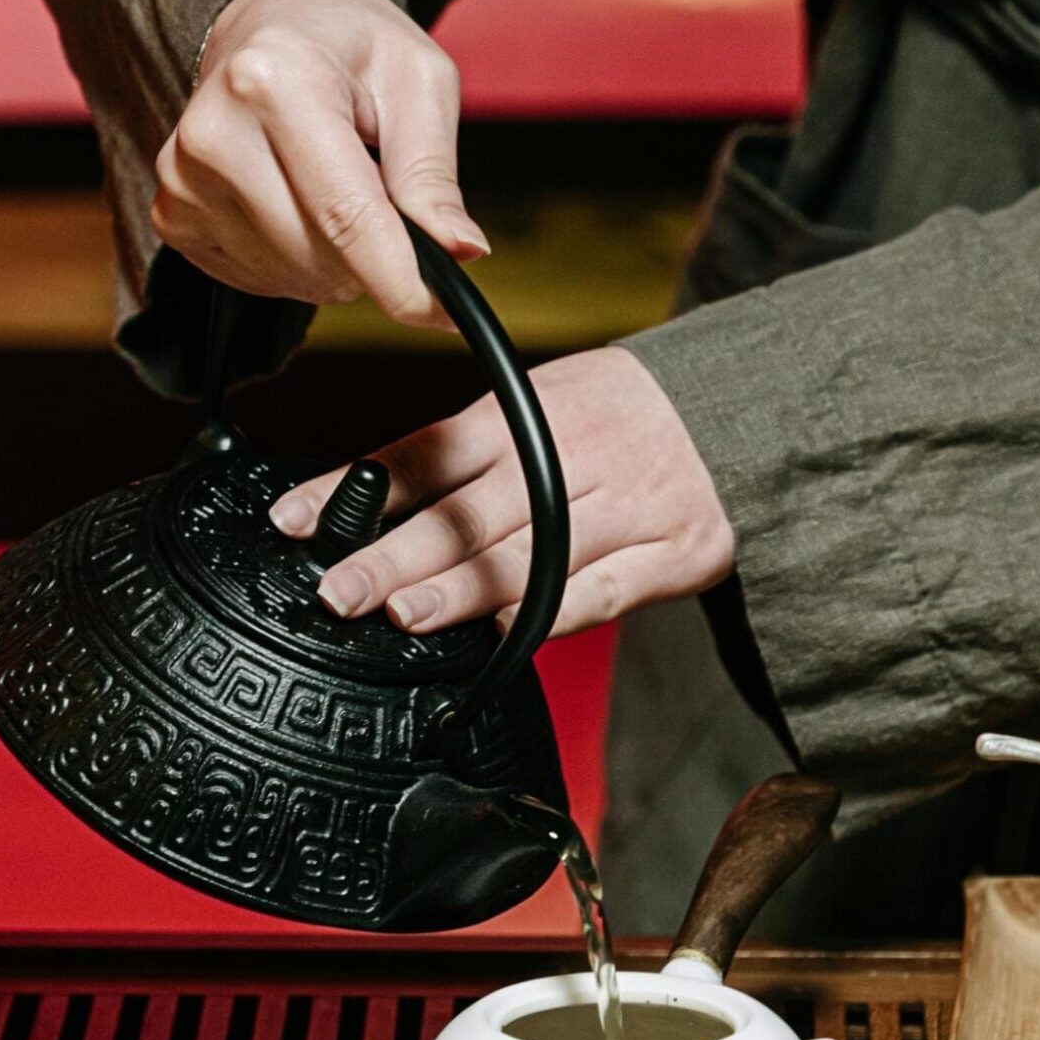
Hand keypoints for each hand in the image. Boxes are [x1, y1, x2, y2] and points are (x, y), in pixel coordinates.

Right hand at [152, 0, 487, 328]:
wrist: (272, 24)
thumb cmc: (350, 46)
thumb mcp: (418, 81)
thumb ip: (433, 173)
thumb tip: (461, 251)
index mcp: (275, 82)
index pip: (347, 218)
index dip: (403, 282)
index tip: (444, 315)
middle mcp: (214, 132)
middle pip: (322, 257)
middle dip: (375, 257)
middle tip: (386, 201)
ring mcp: (183, 178)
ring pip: (293, 277)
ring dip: (336, 262)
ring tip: (339, 191)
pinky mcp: (174, 213)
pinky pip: (258, 280)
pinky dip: (296, 263)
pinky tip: (300, 207)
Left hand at [269, 347, 734, 638]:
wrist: (745, 410)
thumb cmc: (623, 418)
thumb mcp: (545, 402)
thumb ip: (474, 453)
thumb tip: (373, 503)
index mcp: (528, 412)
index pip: (425, 452)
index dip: (357, 487)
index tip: (294, 523)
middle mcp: (571, 454)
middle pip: (472, 510)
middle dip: (396, 552)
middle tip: (338, 591)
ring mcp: (628, 504)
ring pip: (531, 554)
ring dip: (463, 590)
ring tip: (401, 616)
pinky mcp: (677, 551)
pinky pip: (605, 590)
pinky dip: (554, 613)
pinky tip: (503, 637)